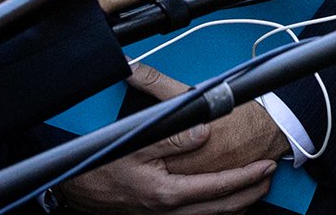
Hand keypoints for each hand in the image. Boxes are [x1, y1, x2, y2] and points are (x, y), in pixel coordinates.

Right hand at [58, 71, 277, 214]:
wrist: (68, 185)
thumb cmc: (97, 163)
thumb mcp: (134, 141)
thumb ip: (173, 133)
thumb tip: (205, 130)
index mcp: (166, 193)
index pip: (218, 187)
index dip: (245, 177)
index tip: (265, 166)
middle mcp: (165, 211)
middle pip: (218, 209)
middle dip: (247, 194)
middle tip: (267, 179)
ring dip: (233, 205)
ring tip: (252, 192)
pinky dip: (211, 211)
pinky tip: (217, 203)